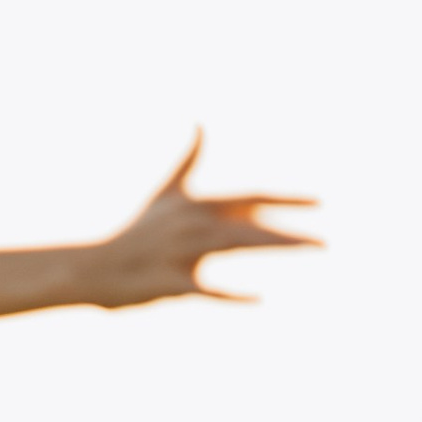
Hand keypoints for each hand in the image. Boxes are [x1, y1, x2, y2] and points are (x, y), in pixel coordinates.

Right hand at [84, 136, 319, 307]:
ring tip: (306, 250)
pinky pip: (207, 289)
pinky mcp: (171, 282)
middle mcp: (194, 224)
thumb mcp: (166, 193)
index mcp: (198, 205)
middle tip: (325, 244)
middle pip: (250, 226)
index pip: (250, 199)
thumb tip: (202, 124)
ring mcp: (182, 253)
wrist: (97, 266)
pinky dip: (232, 294)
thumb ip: (188, 160)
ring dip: (273, 246)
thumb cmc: (137, 232)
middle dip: (288, 234)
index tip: (319, 202)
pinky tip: (258, 298)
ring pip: (235, 246)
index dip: (284, 200)